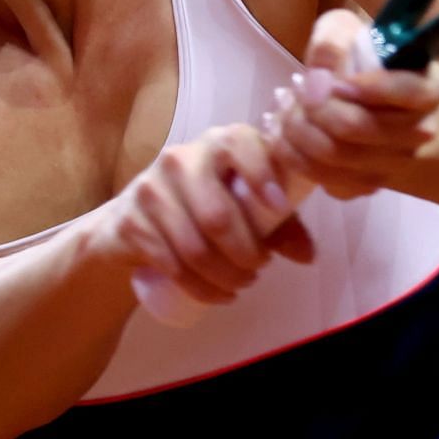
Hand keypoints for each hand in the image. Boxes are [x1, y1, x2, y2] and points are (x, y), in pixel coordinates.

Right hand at [94, 122, 314, 308]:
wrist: (133, 222)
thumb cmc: (203, 206)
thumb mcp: (245, 208)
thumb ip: (280, 225)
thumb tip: (307, 254)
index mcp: (216, 143)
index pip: (240, 144)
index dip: (262, 174)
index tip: (278, 207)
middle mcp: (180, 159)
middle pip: (218, 216)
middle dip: (246, 254)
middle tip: (258, 268)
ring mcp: (150, 189)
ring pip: (195, 248)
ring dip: (225, 276)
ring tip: (242, 283)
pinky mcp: (130, 222)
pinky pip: (171, 265)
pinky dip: (201, 288)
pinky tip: (218, 294)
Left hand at [267, 9, 438, 200]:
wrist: (409, 118)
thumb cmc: (377, 68)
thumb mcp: (359, 36)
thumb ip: (334, 38)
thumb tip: (317, 74)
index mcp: (427, 90)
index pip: (405, 91)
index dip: (366, 86)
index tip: (337, 80)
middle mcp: (418, 132)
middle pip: (351, 126)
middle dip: (311, 106)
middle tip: (296, 89)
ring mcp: (395, 165)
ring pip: (333, 156)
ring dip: (295, 131)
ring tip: (284, 108)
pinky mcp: (370, 187)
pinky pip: (327, 180)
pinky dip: (296, 157)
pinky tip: (286, 135)